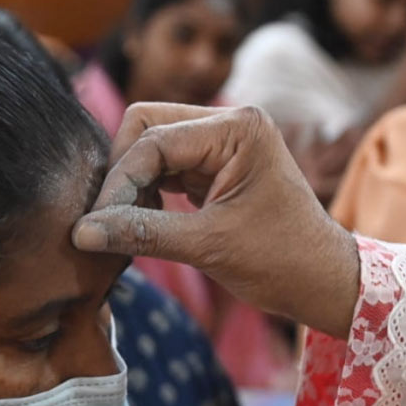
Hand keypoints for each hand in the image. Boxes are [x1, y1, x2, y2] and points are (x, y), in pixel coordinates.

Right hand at [72, 104, 360, 338]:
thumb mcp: (208, 246)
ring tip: (122, 225)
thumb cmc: (281, 262)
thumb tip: (82, 232)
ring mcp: (224, 143)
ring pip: (153, 146)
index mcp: (238, 129)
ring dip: (133, 183)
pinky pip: (167, 166)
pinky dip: (148, 192)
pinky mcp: (217, 166)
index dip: (119, 180)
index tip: (95, 222)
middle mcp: (230, 124)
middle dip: (123, 172)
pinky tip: (141, 222)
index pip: (154, 139)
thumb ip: (142, 232)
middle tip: (106, 218)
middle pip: (147, 127)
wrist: (323, 281)